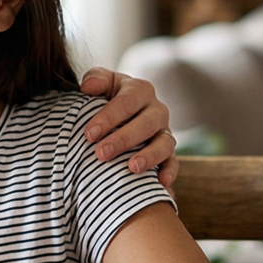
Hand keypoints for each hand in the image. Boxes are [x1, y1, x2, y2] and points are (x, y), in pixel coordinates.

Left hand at [79, 67, 178, 189]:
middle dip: (123, 139)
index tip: (89, 134)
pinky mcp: (168, 153)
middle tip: (101, 154)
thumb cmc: (105, 98)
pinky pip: (173, 163)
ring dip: (149, 156)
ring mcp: (164, 132)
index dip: (108, 117)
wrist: (118, 116)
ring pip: (164, 143)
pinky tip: (161, 184)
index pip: (126, 102)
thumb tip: (88, 87)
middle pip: (145, 124)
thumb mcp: (101, 84)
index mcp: (139, 90)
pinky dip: (169, 172)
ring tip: (132, 168)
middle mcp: (156, 110)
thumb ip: (95, 79)